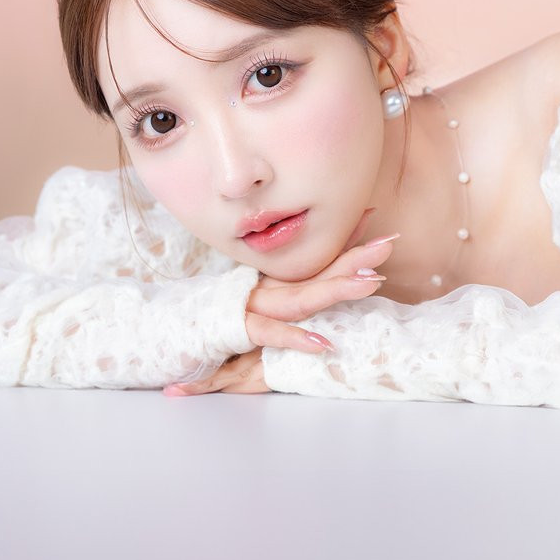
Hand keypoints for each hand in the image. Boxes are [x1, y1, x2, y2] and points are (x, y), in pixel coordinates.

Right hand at [163, 216, 398, 397]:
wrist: (169, 333)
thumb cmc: (215, 323)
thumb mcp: (256, 310)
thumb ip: (285, 302)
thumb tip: (322, 278)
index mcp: (274, 281)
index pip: (317, 257)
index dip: (347, 239)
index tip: (376, 216)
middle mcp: (267, 288)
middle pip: (318, 271)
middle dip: (355, 257)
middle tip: (390, 244)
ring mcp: (253, 306)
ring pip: (301, 297)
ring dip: (336, 289)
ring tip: (370, 282)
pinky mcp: (238, 329)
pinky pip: (270, 333)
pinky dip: (295, 338)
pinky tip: (324, 344)